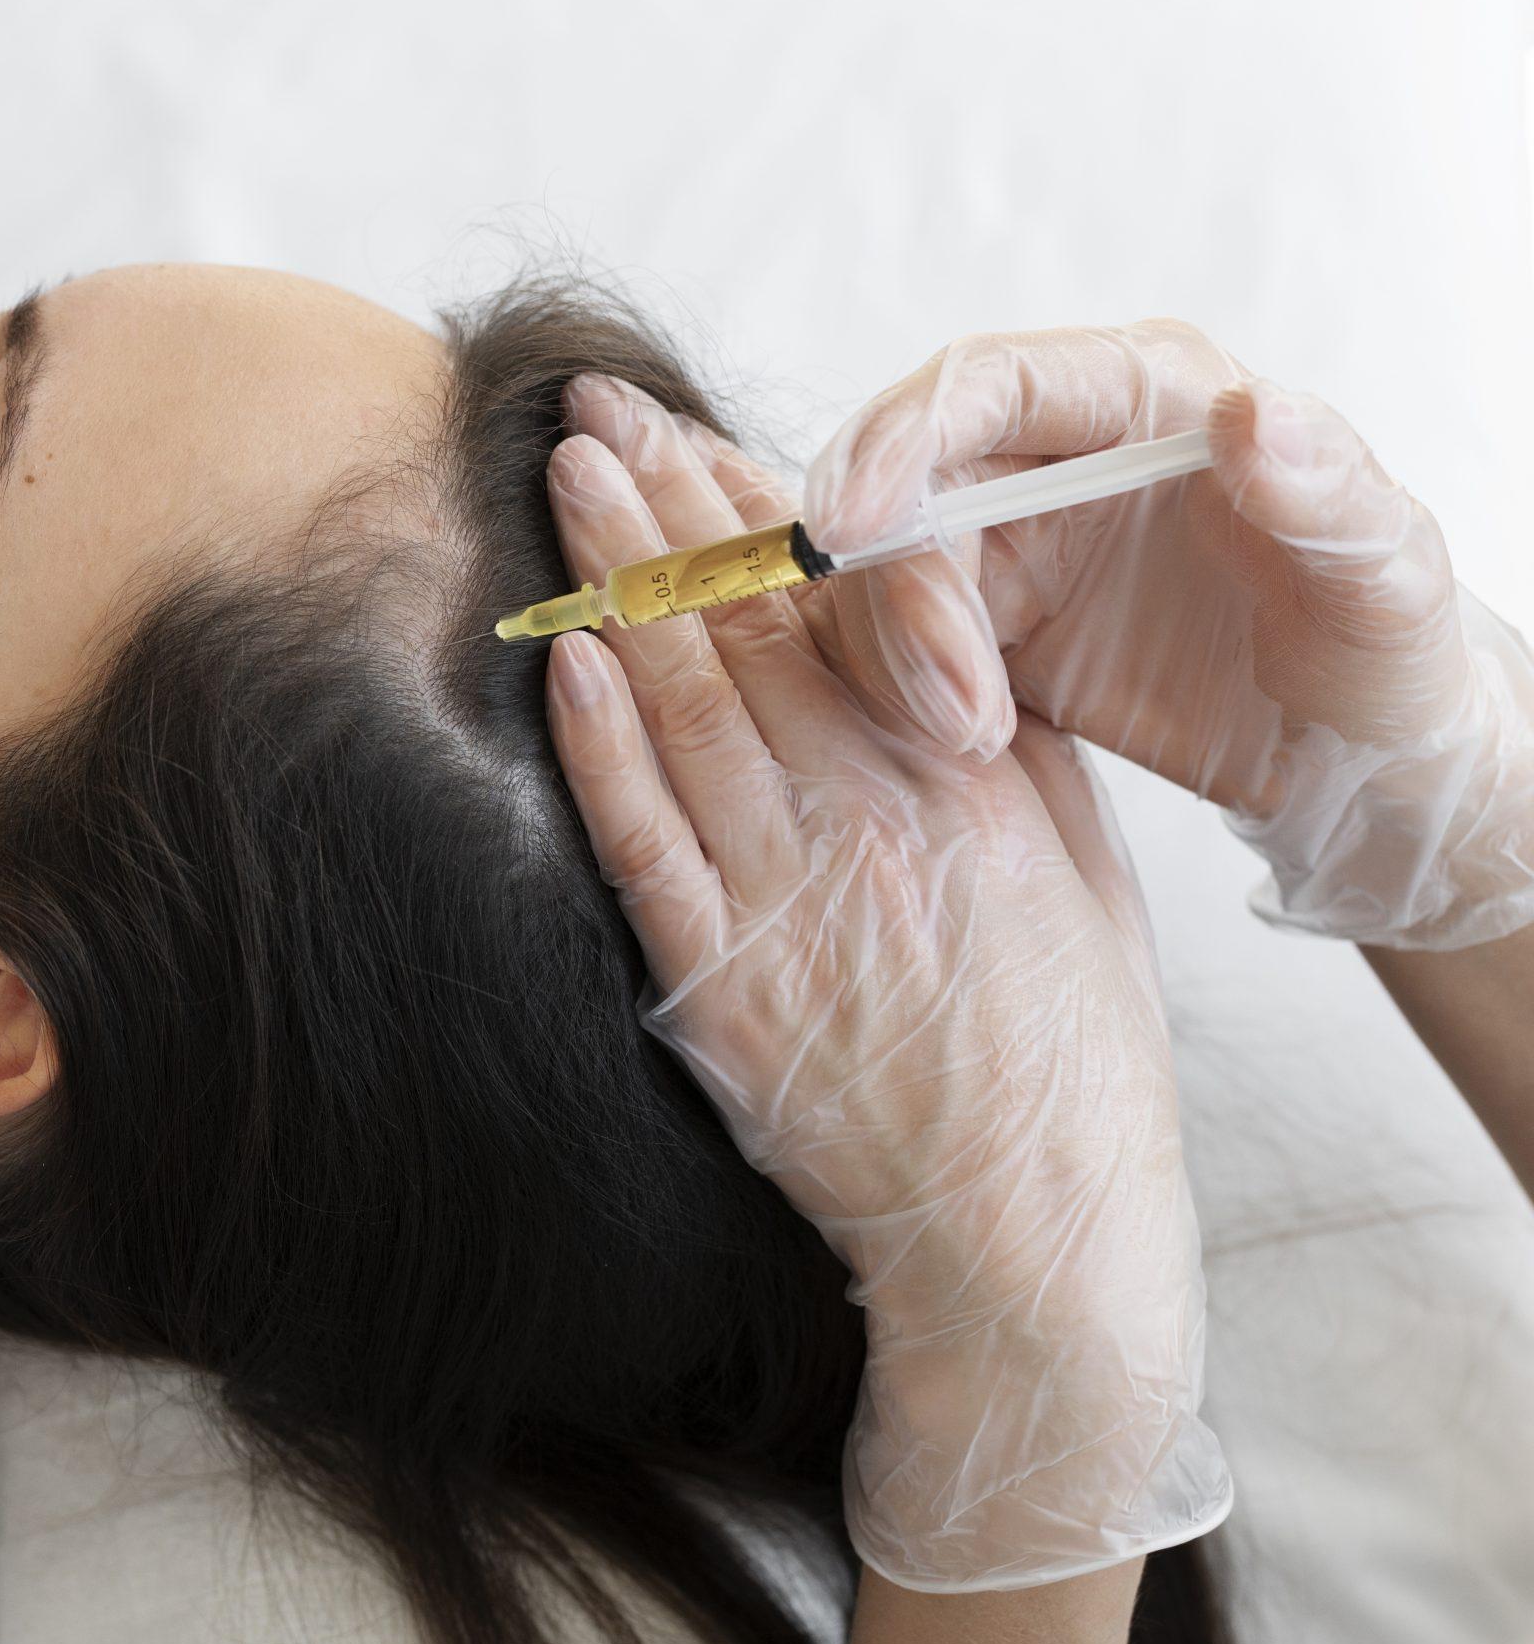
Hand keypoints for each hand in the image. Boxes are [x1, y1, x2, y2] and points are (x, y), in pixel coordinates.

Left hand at [540, 373, 1230, 1589]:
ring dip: (618, 586)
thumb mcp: (1079, 871)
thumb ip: (997, 746)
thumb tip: (923, 640)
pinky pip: (647, 846)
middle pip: (749, 629)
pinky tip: (564, 659)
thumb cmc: (1067, 1054)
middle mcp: (874, 818)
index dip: (755, 507)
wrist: (1033, 1233)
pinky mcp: (725, 988)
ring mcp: (791, 902)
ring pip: (687, 710)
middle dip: (663, 507)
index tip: (694, 428)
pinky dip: (600, 748)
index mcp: (966, 777)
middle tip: (593, 410)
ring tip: (565, 483)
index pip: (843, 604)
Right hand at [802, 319, 1533, 948]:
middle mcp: (1060, 454)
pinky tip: (971, 746)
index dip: (899, 441)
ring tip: (977, 739)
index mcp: (1147, 396)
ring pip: (886, 573)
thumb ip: (1326, 487)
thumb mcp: (1386, 576)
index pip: (985, 383)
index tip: (849, 529)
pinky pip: (895, 643)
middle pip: (911, 488)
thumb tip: (1252, 412)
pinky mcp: (988, 627)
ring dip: (900, 657)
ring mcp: (1016, 541)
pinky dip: (900, 694)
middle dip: (903, 595)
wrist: (1361, 759)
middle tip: (953, 708)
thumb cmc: (1389, 652)